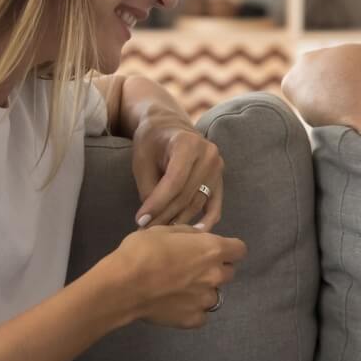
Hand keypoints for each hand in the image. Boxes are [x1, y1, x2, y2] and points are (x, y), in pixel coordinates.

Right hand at [101, 224, 246, 328]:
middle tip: (191, 268)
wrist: (123, 285)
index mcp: (212, 250)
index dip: (229, 249)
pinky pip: (201, 315)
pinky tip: (176, 306)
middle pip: (228, 272)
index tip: (213, 250)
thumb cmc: (142, 251)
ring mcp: (205, 300)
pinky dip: (192, 310)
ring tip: (181, 290)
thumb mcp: (164, 230)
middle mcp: (215, 275)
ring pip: (214, 295)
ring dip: (203, 291)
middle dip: (215, 269)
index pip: (239, 249)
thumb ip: (188, 234)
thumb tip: (198, 238)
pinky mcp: (193, 320)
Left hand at [132, 115, 223, 230]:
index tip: (141, 220)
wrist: (168, 126)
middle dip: (165, 215)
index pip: (174, 181)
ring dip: (179, 221)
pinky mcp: (220, 179)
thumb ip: (148, 189)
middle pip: (186, 195)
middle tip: (147, 231)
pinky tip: (195, 234)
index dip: (157, 203)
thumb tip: (152, 221)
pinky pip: (214, 205)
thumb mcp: (142, 161)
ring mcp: (217, 167)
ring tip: (161, 233)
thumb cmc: (151, 142)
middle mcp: (208, 154)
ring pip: (197, 202)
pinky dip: (206, 221)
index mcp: (188, 143)